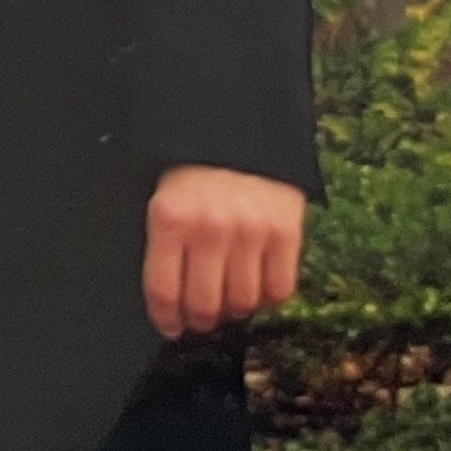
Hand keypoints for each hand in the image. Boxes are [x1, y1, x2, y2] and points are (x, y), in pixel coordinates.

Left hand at [143, 164, 306, 337]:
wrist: (242, 122)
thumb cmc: (196, 164)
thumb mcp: (163, 195)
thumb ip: (165, 241)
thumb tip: (169, 297)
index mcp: (169, 218)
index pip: (163, 289)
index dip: (167, 318)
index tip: (171, 327)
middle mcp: (209, 228)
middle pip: (205, 303)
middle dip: (201, 320)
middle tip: (202, 319)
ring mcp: (251, 230)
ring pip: (244, 301)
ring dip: (235, 311)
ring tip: (231, 302)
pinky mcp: (287, 230)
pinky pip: (281, 288)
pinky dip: (270, 298)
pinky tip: (260, 289)